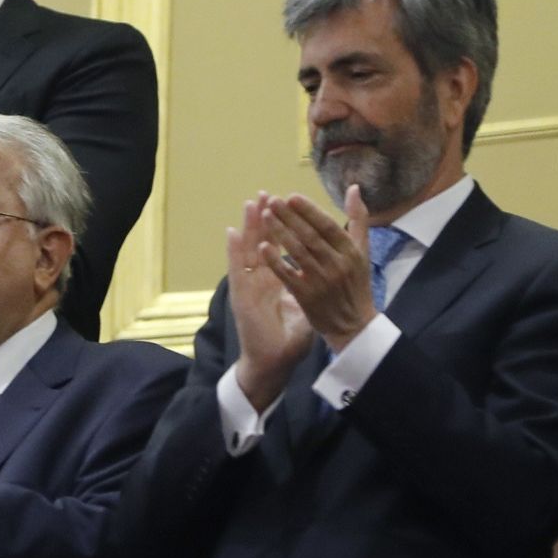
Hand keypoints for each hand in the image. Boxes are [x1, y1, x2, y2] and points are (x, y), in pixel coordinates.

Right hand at [228, 194, 313, 408]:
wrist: (274, 363)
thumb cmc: (288, 338)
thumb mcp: (304, 308)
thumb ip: (310, 287)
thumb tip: (325, 274)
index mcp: (275, 282)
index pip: (278, 248)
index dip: (282, 227)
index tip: (287, 205)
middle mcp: (260, 281)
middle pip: (260, 243)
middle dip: (264, 219)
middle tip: (266, 194)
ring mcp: (249, 287)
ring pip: (247, 251)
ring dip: (248, 227)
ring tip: (250, 203)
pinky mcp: (242, 297)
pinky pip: (237, 270)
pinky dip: (234, 251)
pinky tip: (232, 232)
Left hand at [260, 185, 377, 352]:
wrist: (354, 325)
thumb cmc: (357, 284)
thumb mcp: (363, 251)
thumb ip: (358, 220)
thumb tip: (354, 188)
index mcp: (351, 252)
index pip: (327, 226)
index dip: (309, 211)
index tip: (292, 196)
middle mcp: (337, 265)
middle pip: (310, 236)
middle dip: (290, 217)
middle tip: (273, 201)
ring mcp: (321, 281)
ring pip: (297, 252)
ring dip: (280, 232)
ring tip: (266, 216)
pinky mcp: (307, 296)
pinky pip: (288, 274)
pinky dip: (275, 260)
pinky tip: (262, 246)